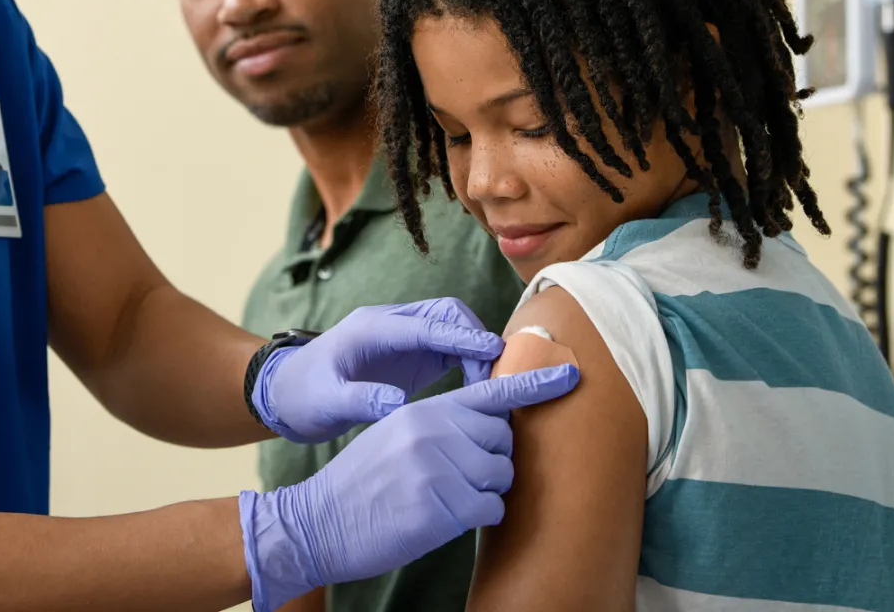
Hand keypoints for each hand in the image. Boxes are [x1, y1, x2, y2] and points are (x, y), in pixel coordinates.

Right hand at [240, 365, 580, 611]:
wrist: (321, 519)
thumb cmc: (364, 480)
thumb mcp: (397, 434)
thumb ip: (442, 423)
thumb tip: (493, 428)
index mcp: (426, 409)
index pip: (492, 392)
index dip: (538, 385)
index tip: (573, 375)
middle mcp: (435, 430)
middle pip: (503, 440)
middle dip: (491, 460)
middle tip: (455, 476)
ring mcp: (439, 468)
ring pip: (502, 476)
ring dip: (484, 492)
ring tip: (444, 497)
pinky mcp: (442, 507)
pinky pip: (492, 510)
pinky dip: (478, 517)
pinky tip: (444, 517)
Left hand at [254, 299, 504, 443]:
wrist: (286, 395)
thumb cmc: (303, 395)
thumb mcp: (325, 401)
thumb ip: (359, 401)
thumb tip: (396, 404)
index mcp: (369, 329)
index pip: (423, 324)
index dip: (459, 335)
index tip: (492, 350)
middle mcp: (389, 325)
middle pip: (444, 313)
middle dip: (472, 337)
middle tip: (491, 379)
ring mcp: (401, 338)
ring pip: (449, 327)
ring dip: (473, 348)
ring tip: (488, 386)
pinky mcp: (409, 355)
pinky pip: (447, 347)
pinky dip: (468, 360)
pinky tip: (477, 387)